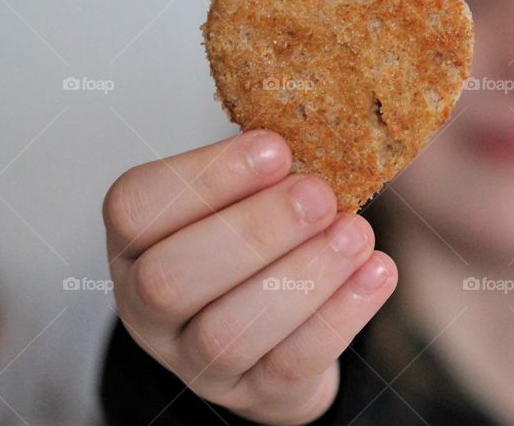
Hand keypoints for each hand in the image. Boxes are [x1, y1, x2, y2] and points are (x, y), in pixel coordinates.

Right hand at [102, 130, 396, 424]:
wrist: (283, 330)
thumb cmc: (259, 241)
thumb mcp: (246, 196)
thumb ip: (267, 167)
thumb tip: (324, 119)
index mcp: (137, 242)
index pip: (136, 208)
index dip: (204, 176)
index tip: (276, 149)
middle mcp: (150, 307)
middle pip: (173, 279)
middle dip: (255, 231)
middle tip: (320, 195)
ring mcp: (197, 361)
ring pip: (230, 332)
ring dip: (303, 276)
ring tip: (356, 232)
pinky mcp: (256, 394)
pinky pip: (291, 365)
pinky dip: (341, 315)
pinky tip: (377, 271)